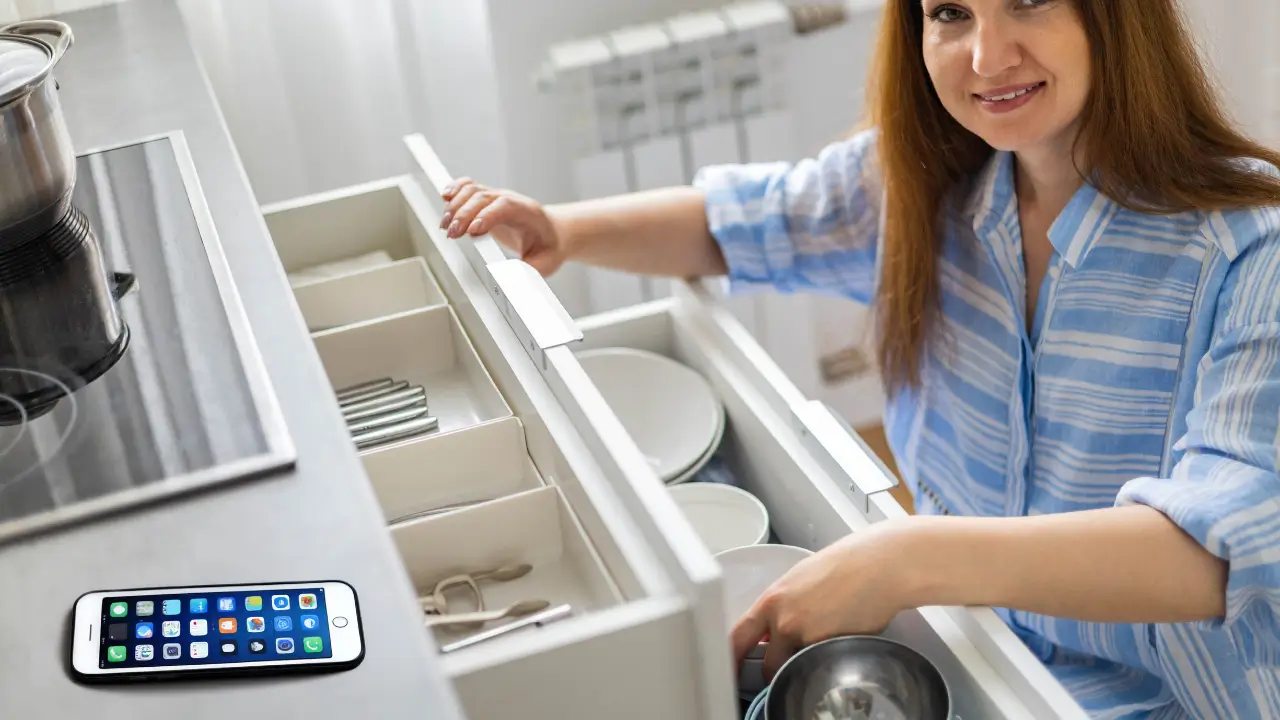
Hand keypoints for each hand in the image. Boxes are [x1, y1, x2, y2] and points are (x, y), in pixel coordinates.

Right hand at [440, 179, 567, 275]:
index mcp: (527, 212)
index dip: (487, 215)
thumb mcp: (546, 263)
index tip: (472, 230)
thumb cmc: (549, 247)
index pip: (505, 206)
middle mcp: (510, 200)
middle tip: (452, 234)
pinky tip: (444, 198)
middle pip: (483, 197)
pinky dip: (455, 189)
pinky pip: (469, 187)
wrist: (552, 232)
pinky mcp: (486, 200)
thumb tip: (512, 281)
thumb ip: (530, 272)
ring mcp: (497, 197)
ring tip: (445, 226)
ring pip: (472, 190)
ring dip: (455, 205)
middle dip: (464, 214)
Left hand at [730, 522, 918, 680]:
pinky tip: (840, 640)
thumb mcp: (800, 579)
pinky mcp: (831, 648)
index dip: (731, 655)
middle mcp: (784, 620)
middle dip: (773, 668)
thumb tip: (777, 626)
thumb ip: (784, 605)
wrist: (880, 565)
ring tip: (821, 645)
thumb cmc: (846, 566)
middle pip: (766, 662)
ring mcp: (807, 636)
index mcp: (772, 599)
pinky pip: (821, 662)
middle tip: (783, 666)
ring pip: (795, 666)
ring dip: (802, 664)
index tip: (730, 666)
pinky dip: (826, 658)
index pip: (738, 636)